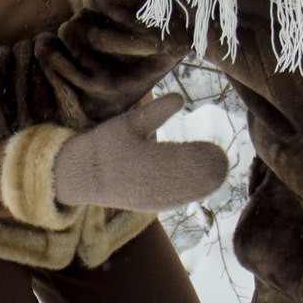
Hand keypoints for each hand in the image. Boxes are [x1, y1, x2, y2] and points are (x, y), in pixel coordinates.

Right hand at [51, 95, 230, 210]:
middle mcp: (154, 184)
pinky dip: (190, 193)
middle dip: (209, 169)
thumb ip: (156, 112)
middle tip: (222, 157)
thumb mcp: (129, 122)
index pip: (188, 160)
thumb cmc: (104, 144)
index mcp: (150, 161)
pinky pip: (176, 200)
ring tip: (218, 173)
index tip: (217, 148)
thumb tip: (180, 97)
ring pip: (186, 193)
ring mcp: (152, 198)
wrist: (80, 176)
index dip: (206, 156)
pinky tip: (201, 187)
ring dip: (203, 184)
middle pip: (192, 180)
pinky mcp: (149, 205)